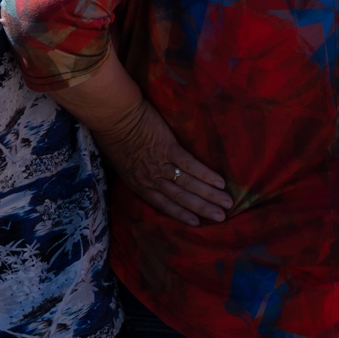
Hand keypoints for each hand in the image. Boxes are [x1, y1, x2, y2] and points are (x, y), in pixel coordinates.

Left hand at [92, 96, 233, 227]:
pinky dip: (205, 175)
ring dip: (210, 195)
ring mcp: (160, 164)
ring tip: (227, 202)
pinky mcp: (167, 147)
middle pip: (180, 198)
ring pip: (188, 184)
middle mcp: (151, 178)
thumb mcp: (119, 160)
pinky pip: (190, 165)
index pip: (163, 204)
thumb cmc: (111, 133)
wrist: (112, 115)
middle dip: (202, 208)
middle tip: (221, 217)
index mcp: (138, 183)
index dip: (181, 214)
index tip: (197, 222)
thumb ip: (133, 170)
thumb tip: (140, 172)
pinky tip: (219, 181)